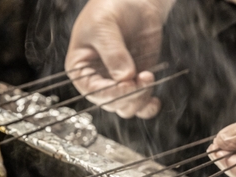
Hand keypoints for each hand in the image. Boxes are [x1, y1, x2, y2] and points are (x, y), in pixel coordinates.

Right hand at [65, 0, 173, 118]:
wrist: (134, 0)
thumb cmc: (110, 7)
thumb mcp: (104, 25)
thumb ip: (113, 52)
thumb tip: (125, 77)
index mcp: (81, 68)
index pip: (91, 91)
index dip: (110, 93)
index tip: (128, 85)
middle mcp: (98, 80)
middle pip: (111, 103)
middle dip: (128, 95)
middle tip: (143, 78)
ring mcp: (118, 83)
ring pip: (126, 107)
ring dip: (140, 98)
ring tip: (149, 77)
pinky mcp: (136, 82)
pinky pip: (140, 104)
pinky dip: (148, 107)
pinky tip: (154, 101)